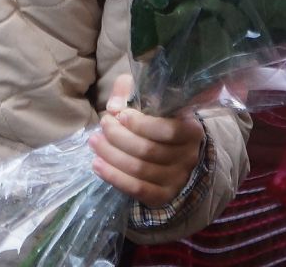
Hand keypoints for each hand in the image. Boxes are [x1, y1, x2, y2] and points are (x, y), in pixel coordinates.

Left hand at [90, 74, 205, 205]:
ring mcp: (178, 179)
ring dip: (111, 155)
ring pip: (140, 170)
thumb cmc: (154, 116)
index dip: (140, 124)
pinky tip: (97, 164)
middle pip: (148, 150)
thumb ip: (127, 90)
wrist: (170, 148)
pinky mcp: (164, 196)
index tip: (120, 115)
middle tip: (103, 124)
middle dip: (118, 136)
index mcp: (191, 130)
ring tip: (94, 141)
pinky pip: (138, 190)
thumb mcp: (143, 94)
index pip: (168, 131)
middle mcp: (189, 157)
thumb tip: (114, 107)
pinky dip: (114, 177)